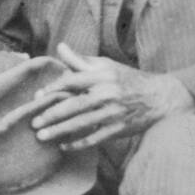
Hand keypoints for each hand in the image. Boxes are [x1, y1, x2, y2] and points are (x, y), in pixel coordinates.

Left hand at [30, 42, 194, 149]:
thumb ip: (82, 60)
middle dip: (51, 114)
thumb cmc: (128, 79)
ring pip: (81, 123)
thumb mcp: (107, 66)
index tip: (38, 97)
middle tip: (33, 122)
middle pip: (73, 105)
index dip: (53, 88)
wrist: (160, 97)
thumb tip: (61, 47)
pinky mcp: (119, 129)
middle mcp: (107, 93)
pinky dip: (78, 144)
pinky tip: (64, 146)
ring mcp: (113, 113)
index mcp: (102, 76)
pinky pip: (95, 138)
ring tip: (41, 136)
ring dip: (59, 131)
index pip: (72, 81)